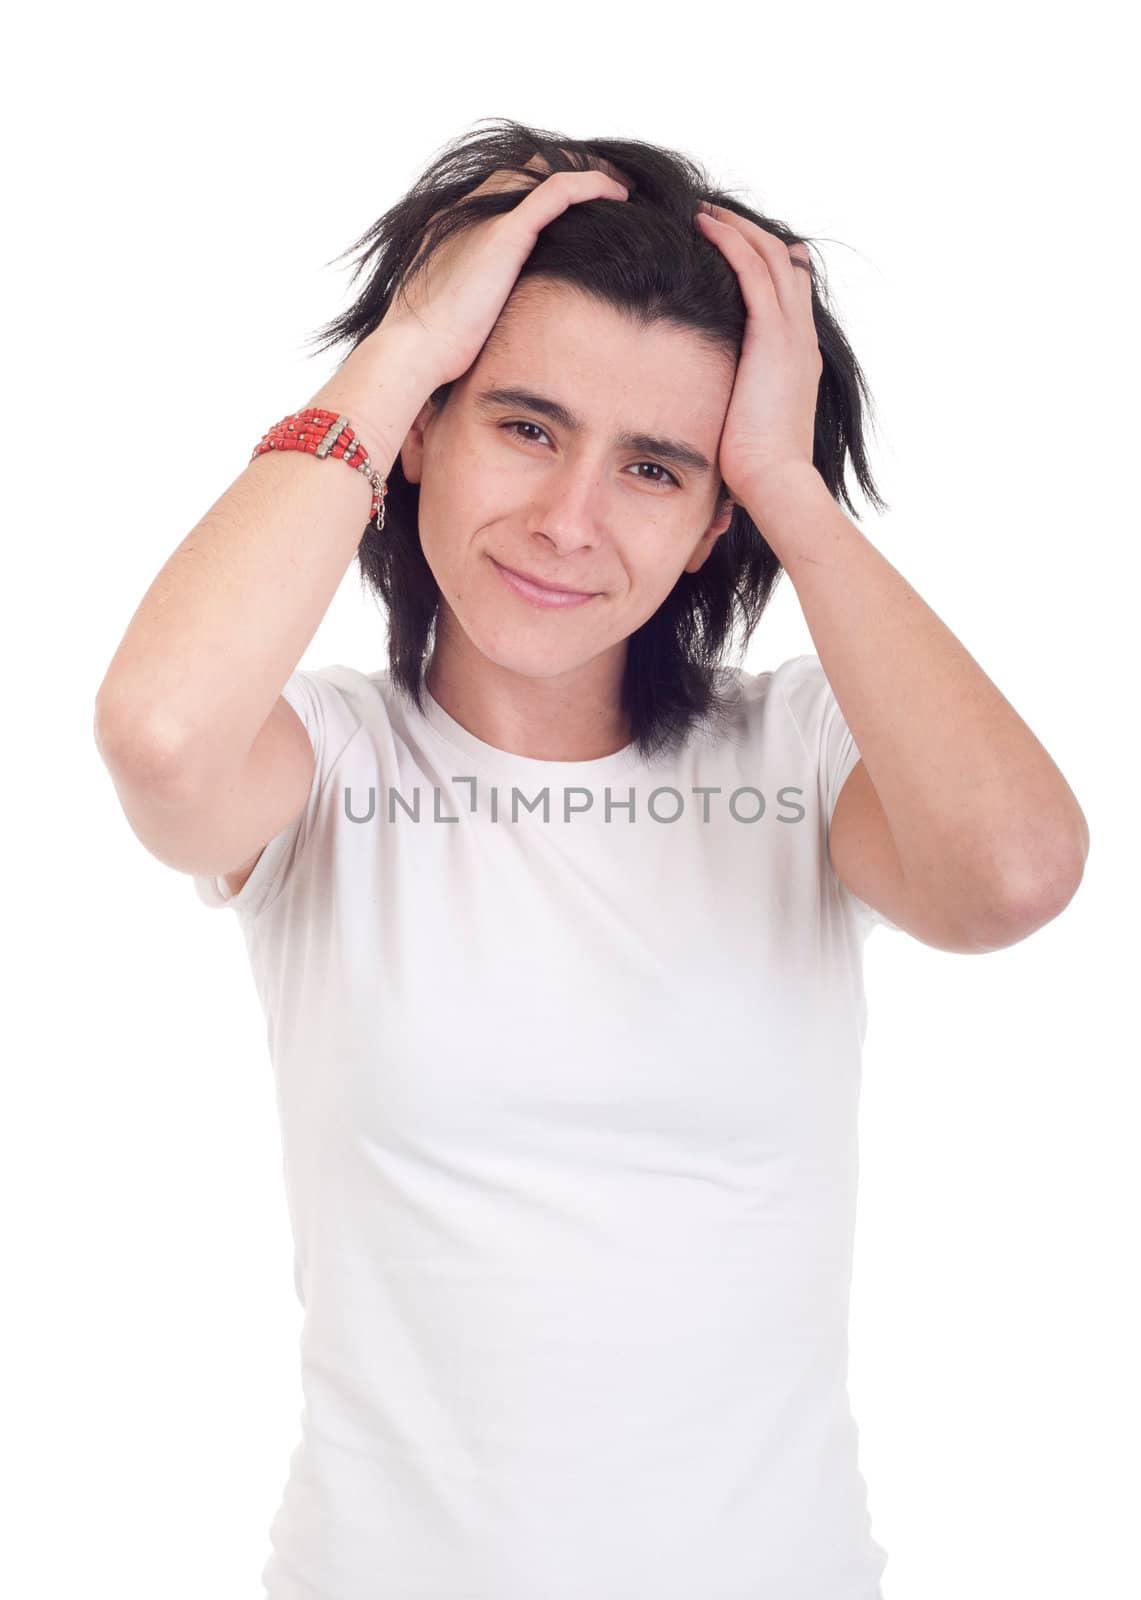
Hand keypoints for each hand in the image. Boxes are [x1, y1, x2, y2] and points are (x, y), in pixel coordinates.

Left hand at [693, 203, 823, 511]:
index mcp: (798, 358)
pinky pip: (753, 271)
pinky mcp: (772, 337)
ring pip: (770, 256)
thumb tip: (717, 416)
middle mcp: (800, 338)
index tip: (732, 245)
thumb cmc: (758, 471)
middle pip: (784, 262)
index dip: (764, 261)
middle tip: (714, 214)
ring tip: (702, 211)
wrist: (777, 483)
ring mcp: (791, 334)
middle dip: (749, 233)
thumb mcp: (749, 427)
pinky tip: (703, 226)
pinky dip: (730, 241)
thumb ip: (738, 406)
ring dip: (736, 227)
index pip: (789, 292)